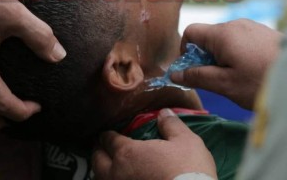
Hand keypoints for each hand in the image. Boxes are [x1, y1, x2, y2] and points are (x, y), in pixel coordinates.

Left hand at [93, 109, 216, 179]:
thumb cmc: (188, 171)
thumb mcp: (187, 142)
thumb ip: (172, 125)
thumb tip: (164, 113)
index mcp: (128, 153)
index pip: (109, 140)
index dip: (107, 135)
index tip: (107, 134)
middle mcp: (117, 173)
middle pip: (97, 160)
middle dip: (99, 151)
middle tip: (103, 147)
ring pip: (100, 178)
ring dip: (102, 171)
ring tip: (108, 167)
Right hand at [172, 19, 281, 109]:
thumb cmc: (260, 82)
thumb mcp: (225, 85)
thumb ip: (198, 77)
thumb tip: (175, 73)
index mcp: (222, 33)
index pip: (190, 31)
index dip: (185, 51)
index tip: (194, 71)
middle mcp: (236, 23)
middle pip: (209, 35)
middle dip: (207, 57)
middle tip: (219, 80)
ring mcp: (253, 26)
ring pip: (226, 39)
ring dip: (224, 56)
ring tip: (240, 79)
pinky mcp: (266, 33)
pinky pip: (243, 40)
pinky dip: (240, 54)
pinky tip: (254, 71)